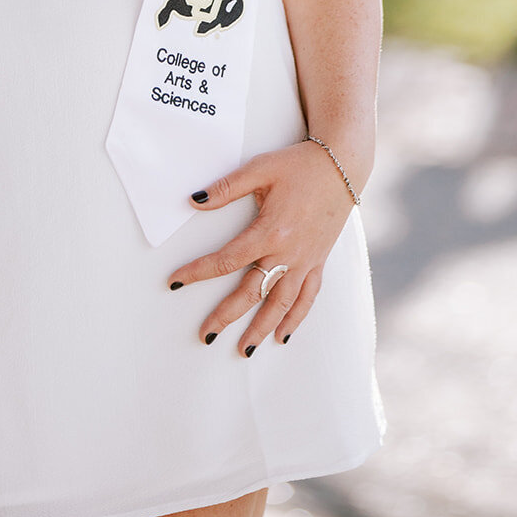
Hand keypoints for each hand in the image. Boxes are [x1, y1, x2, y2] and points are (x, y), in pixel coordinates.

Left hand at [167, 140, 356, 354]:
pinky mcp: (318, 262)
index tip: (175, 282)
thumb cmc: (297, 166)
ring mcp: (306, 261)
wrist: (341, 167)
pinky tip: (282, 336)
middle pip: (252, 292)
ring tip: (243, 350)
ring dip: (261, 329)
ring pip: (281, 304)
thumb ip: (226, 188)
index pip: (226, 260)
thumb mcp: (259, 169)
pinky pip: (307, 298)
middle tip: (205, 335)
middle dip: (227, 316)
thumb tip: (193, 201)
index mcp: (269, 231)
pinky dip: (295, 319)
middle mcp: (288, 253)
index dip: (198, 272)